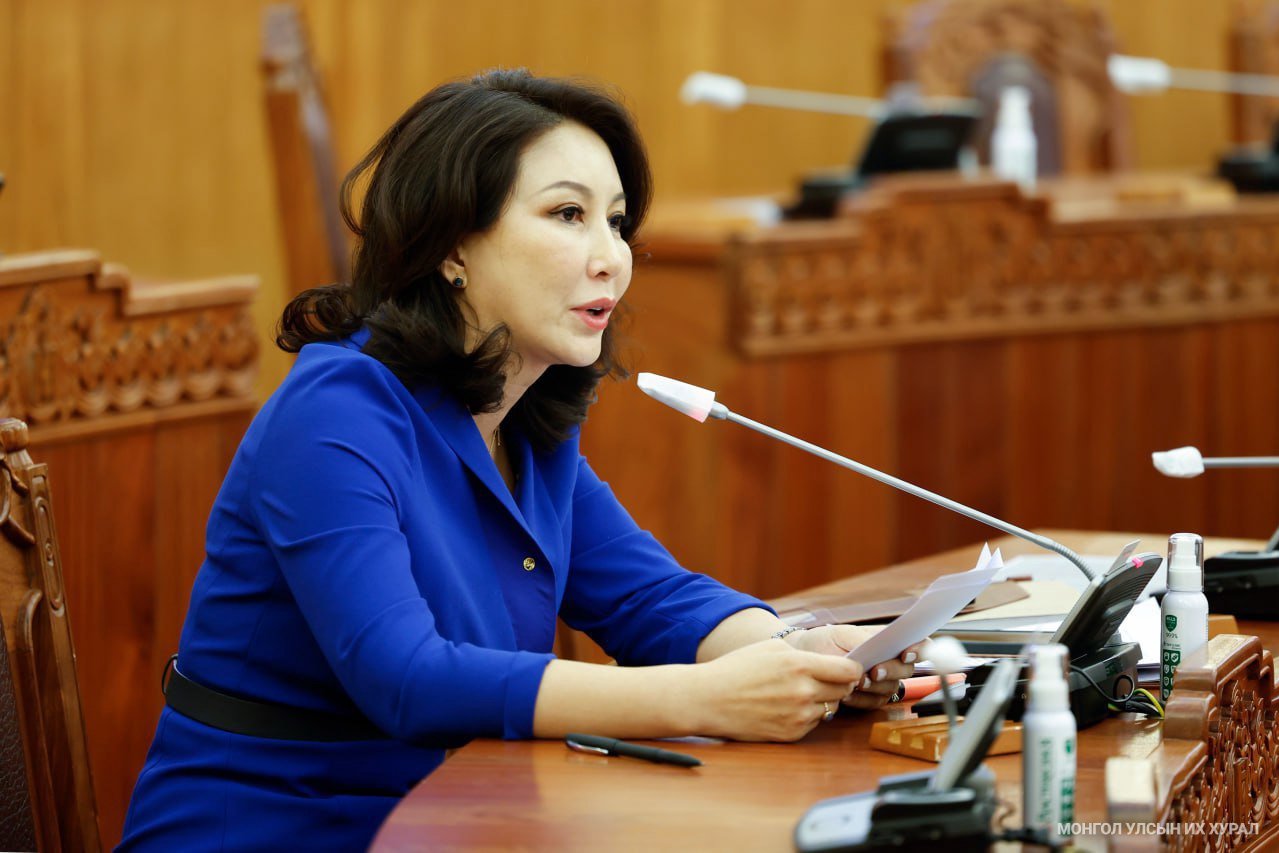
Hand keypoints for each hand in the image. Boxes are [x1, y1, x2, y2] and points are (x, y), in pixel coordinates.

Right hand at [689, 640, 863, 741]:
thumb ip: (807, 654)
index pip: (850, 671)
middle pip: (844, 690)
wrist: (709, 699)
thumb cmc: (738, 668)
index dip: (851, 669)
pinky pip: (813, 723)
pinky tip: (785, 707)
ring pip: (830, 708)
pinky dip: (806, 715)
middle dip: (837, 684)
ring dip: (821, 701)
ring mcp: (799, 716)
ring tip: (796, 693)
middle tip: (822, 679)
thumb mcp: (772, 647)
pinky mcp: (791, 734)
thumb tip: (834, 663)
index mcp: (800, 665)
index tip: (846, 668)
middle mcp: (804, 692)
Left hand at [782, 625, 919, 710]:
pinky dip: (861, 699)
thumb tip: (877, 648)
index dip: (920, 649)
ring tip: (856, 682)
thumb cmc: (826, 641)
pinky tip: (848, 695)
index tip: (906, 652)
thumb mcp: (842, 634)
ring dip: (875, 686)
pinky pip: (873, 703)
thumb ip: (862, 640)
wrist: (805, 658)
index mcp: (889, 641)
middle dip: (892, 670)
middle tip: (875, 670)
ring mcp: (882, 682)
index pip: (918, 644)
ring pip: (890, 688)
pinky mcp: (870, 698)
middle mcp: (891, 662)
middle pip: (906, 670)